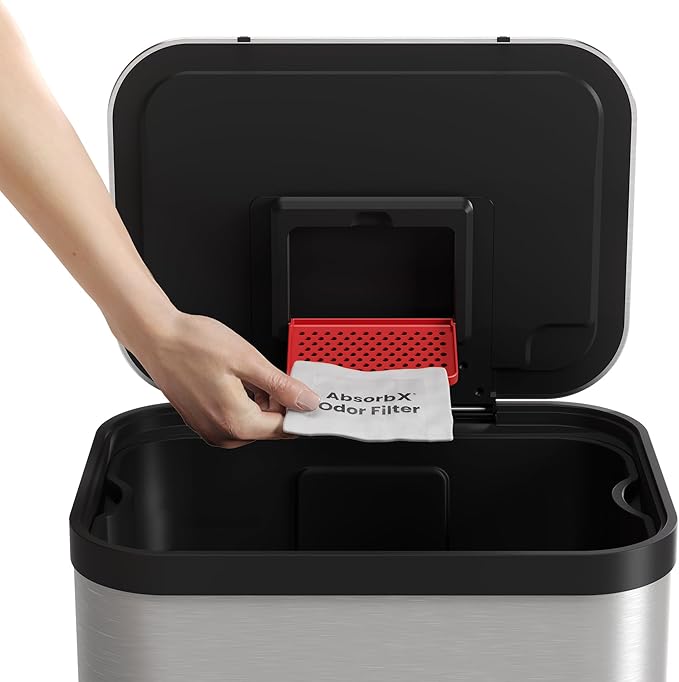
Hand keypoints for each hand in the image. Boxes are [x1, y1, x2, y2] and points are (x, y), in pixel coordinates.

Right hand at [129, 312, 319, 448]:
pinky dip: (245, 402)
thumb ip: (282, 385)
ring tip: (250, 373)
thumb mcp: (248, 360)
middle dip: (280, 404)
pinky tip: (239, 379)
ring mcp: (210, 429)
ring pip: (253, 422)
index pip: (284, 428)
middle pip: (269, 427)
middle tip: (275, 374)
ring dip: (262, 401)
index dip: (300, 410)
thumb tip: (306, 402)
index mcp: (236, 422)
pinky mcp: (203, 421)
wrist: (157, 337)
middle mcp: (222, 433)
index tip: (308, 395)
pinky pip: (236, 418)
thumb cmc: (192, 344)